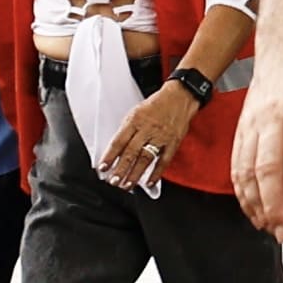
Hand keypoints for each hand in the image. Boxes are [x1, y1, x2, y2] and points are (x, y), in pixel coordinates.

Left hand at [98, 77, 195, 191]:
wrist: (179, 97)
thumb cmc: (156, 105)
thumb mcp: (136, 112)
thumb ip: (127, 130)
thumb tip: (117, 149)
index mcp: (135, 121)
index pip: (119, 141)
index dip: (110, 156)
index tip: (103, 167)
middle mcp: (147, 129)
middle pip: (131, 152)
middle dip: (121, 169)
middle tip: (114, 181)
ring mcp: (161, 137)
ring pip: (146, 158)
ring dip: (136, 174)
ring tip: (127, 185)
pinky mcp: (173, 143)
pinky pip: (164, 160)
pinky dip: (156, 173)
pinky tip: (149, 182)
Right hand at [231, 32, 282, 238]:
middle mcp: (275, 114)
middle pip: (268, 163)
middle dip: (276, 202)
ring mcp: (255, 121)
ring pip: (247, 167)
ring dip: (257, 203)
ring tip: (272, 230)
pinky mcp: (243, 128)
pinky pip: (237, 164)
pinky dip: (243, 191)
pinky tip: (255, 212)